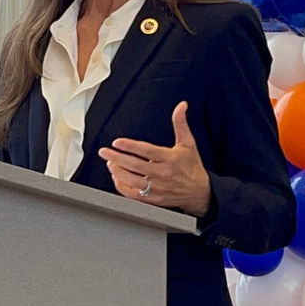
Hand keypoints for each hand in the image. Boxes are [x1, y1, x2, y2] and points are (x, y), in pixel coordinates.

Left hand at [98, 101, 211, 215]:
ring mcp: (158, 188)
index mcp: (170, 159)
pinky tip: (117, 178)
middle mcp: (163, 174)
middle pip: (135, 166)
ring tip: (110, 163)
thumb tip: (181, 106)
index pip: (147, 151)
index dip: (130, 146)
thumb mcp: (188, 143)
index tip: (117, 142)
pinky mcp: (154, 199)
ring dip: (118, 171)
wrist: (200, 192)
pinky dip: (122, 186)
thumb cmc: (192, 166)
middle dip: (116, 157)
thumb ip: (180, 123)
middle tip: (104, 152)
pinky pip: (133, 194)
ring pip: (132, 180)